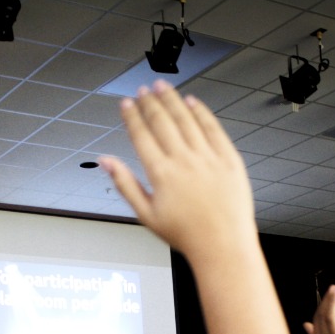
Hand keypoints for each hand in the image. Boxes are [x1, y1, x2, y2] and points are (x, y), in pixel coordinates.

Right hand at [100, 81, 253, 257]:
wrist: (222, 245)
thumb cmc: (186, 234)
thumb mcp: (146, 215)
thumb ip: (125, 184)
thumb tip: (106, 162)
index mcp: (161, 174)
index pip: (141, 135)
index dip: (132, 116)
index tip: (126, 104)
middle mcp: (184, 161)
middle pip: (163, 121)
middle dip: (150, 102)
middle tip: (143, 91)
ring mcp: (208, 157)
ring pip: (187, 119)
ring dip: (172, 100)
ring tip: (163, 87)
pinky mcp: (228, 158)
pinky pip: (213, 128)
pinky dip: (201, 112)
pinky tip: (193, 102)